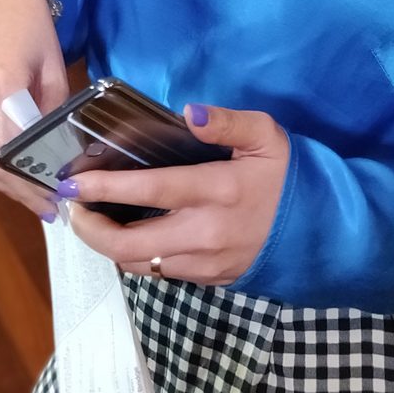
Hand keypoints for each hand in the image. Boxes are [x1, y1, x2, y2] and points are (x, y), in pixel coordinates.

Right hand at [0, 0, 69, 217]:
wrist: (1, 0)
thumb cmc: (35, 32)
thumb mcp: (54, 70)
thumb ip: (51, 116)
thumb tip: (56, 162)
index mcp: (1, 82)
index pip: (16, 149)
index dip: (35, 181)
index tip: (56, 198)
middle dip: (21, 191)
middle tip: (47, 207)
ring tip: (26, 198)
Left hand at [62, 103, 289, 285]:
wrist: (322, 232)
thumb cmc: (288, 176)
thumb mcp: (266, 135)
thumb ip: (227, 122)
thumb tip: (189, 112)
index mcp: (217, 191)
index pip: (150, 190)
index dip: (105, 188)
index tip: (72, 182)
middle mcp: (204, 234)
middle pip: (130, 244)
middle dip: (91, 228)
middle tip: (71, 207)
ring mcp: (205, 263)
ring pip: (140, 264)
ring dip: (108, 245)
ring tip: (91, 220)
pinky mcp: (209, 280)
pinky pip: (161, 272)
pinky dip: (136, 255)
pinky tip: (129, 234)